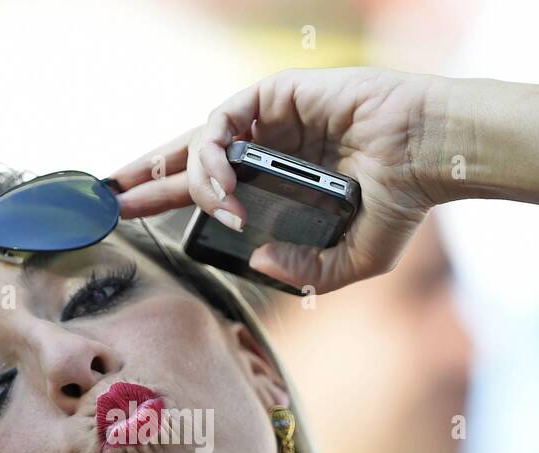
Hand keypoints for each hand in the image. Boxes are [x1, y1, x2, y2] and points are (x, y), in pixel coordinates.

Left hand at [108, 67, 449, 294]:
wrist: (430, 156)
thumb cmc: (401, 203)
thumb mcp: (350, 261)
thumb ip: (304, 272)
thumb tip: (253, 262)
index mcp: (278, 185)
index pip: (211, 188)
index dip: (168, 198)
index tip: (130, 212)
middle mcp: (267, 149)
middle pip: (189, 160)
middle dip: (145, 177)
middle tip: (108, 197)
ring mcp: (269, 120)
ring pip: (201, 143)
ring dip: (188, 179)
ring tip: (209, 209)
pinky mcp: (275, 94)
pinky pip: (222, 123)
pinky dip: (211, 156)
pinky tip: (221, 188)